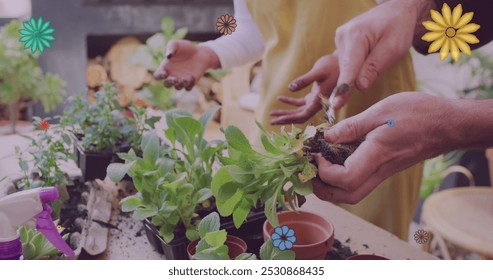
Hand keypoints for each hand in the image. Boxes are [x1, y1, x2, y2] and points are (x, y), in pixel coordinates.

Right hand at [153, 40, 219, 89]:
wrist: (200, 53)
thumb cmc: (186, 48)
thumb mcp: (177, 44)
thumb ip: (170, 47)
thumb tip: (168, 56)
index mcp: (165, 67)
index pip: (157, 76)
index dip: (159, 77)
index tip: (164, 73)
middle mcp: (172, 75)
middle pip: (167, 85)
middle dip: (169, 83)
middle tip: (174, 79)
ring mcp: (181, 80)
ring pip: (177, 88)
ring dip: (180, 85)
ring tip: (185, 79)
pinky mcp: (191, 82)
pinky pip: (188, 88)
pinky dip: (189, 85)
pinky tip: (192, 77)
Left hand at [270, 54, 338, 124]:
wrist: (343, 62)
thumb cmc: (332, 65)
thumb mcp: (318, 71)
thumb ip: (304, 80)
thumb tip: (290, 88)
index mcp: (320, 101)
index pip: (303, 115)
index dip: (289, 119)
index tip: (277, 120)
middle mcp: (318, 104)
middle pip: (299, 116)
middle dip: (285, 118)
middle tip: (270, 120)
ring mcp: (316, 100)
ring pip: (298, 110)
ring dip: (286, 112)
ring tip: (272, 113)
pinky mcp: (314, 95)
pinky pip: (300, 102)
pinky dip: (289, 102)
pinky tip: (279, 98)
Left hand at [312, 92, 458, 203]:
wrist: (446, 125)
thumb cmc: (418, 114)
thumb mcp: (381, 110)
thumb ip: (352, 126)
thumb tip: (326, 137)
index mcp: (376, 155)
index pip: (343, 179)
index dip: (324, 170)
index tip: (317, 151)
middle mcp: (379, 171)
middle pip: (346, 197)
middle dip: (323, 188)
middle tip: (310, 168)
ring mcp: (383, 173)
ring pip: (353, 195)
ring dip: (331, 187)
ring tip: (319, 166)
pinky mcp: (385, 170)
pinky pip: (360, 183)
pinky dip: (342, 179)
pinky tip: (335, 160)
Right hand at [332, 0, 429, 108]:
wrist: (396, 10)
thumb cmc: (397, 27)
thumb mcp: (393, 48)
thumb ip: (374, 67)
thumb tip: (359, 87)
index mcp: (355, 35)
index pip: (348, 67)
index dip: (343, 87)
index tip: (336, 104)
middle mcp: (342, 36)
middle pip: (345, 68)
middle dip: (352, 82)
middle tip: (358, 89)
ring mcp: (340, 39)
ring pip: (345, 66)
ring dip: (357, 73)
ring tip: (377, 58)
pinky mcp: (341, 44)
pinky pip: (346, 62)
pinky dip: (355, 68)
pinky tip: (368, 60)